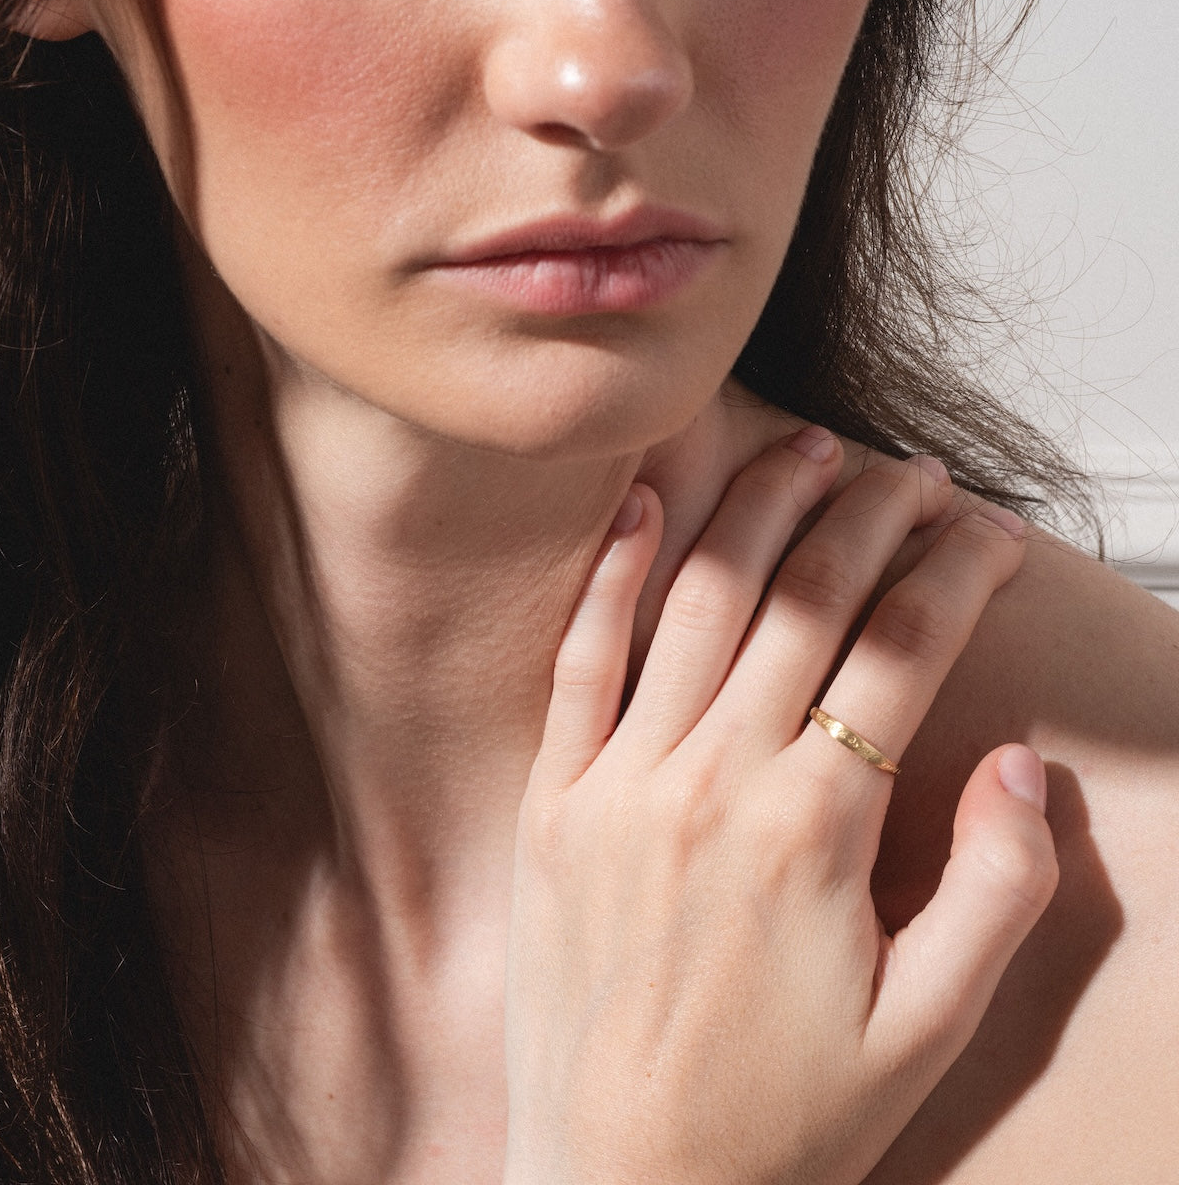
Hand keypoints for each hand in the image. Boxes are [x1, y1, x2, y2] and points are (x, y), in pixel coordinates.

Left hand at [504, 428, 1057, 1184]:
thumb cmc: (774, 1122)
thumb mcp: (929, 1030)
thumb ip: (995, 888)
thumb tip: (1016, 766)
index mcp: (813, 831)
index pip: (901, 649)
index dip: (955, 572)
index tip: (985, 533)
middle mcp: (712, 783)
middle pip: (808, 600)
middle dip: (871, 516)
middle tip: (911, 472)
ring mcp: (621, 784)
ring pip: (699, 602)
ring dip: (758, 511)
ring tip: (805, 452)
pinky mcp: (553, 803)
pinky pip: (581, 661)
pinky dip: (612, 576)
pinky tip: (644, 509)